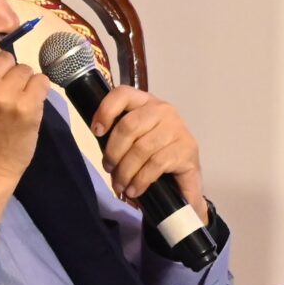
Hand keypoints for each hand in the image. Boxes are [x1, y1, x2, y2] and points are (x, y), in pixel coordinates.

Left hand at [87, 85, 205, 210]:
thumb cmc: (155, 156)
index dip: (106, 110)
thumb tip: (98, 136)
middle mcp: (163, 110)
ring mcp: (177, 128)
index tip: (96, 132)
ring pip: (141, 148)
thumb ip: (119, 134)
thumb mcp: (134, 140)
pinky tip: (135, 190)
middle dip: (113, 152)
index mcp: (146, 103)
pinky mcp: (187, 148)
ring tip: (121, 186)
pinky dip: (140, 180)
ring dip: (125, 171)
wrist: (186, 178)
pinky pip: (155, 164)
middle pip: (128, 126)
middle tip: (109, 170)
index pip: (123, 94)